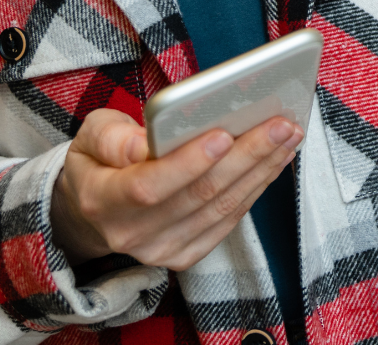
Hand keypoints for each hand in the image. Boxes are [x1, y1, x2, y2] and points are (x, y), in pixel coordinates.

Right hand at [49, 108, 302, 269]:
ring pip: (222, 208)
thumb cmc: (98, 163)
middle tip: (280, 123)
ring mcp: (161, 250)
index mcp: (102, 201)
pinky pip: (229, 220)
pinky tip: (276, 159)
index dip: (189, 163)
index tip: (224, 133)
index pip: (149, 186)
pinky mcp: (185, 255)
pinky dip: (257, 187)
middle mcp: (132, 234)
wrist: (92, 212)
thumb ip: (113, 138)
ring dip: (262, 169)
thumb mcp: (90, 138)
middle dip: (246, 156)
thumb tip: (148, 143)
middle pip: (200, 195)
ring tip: (288, 135)